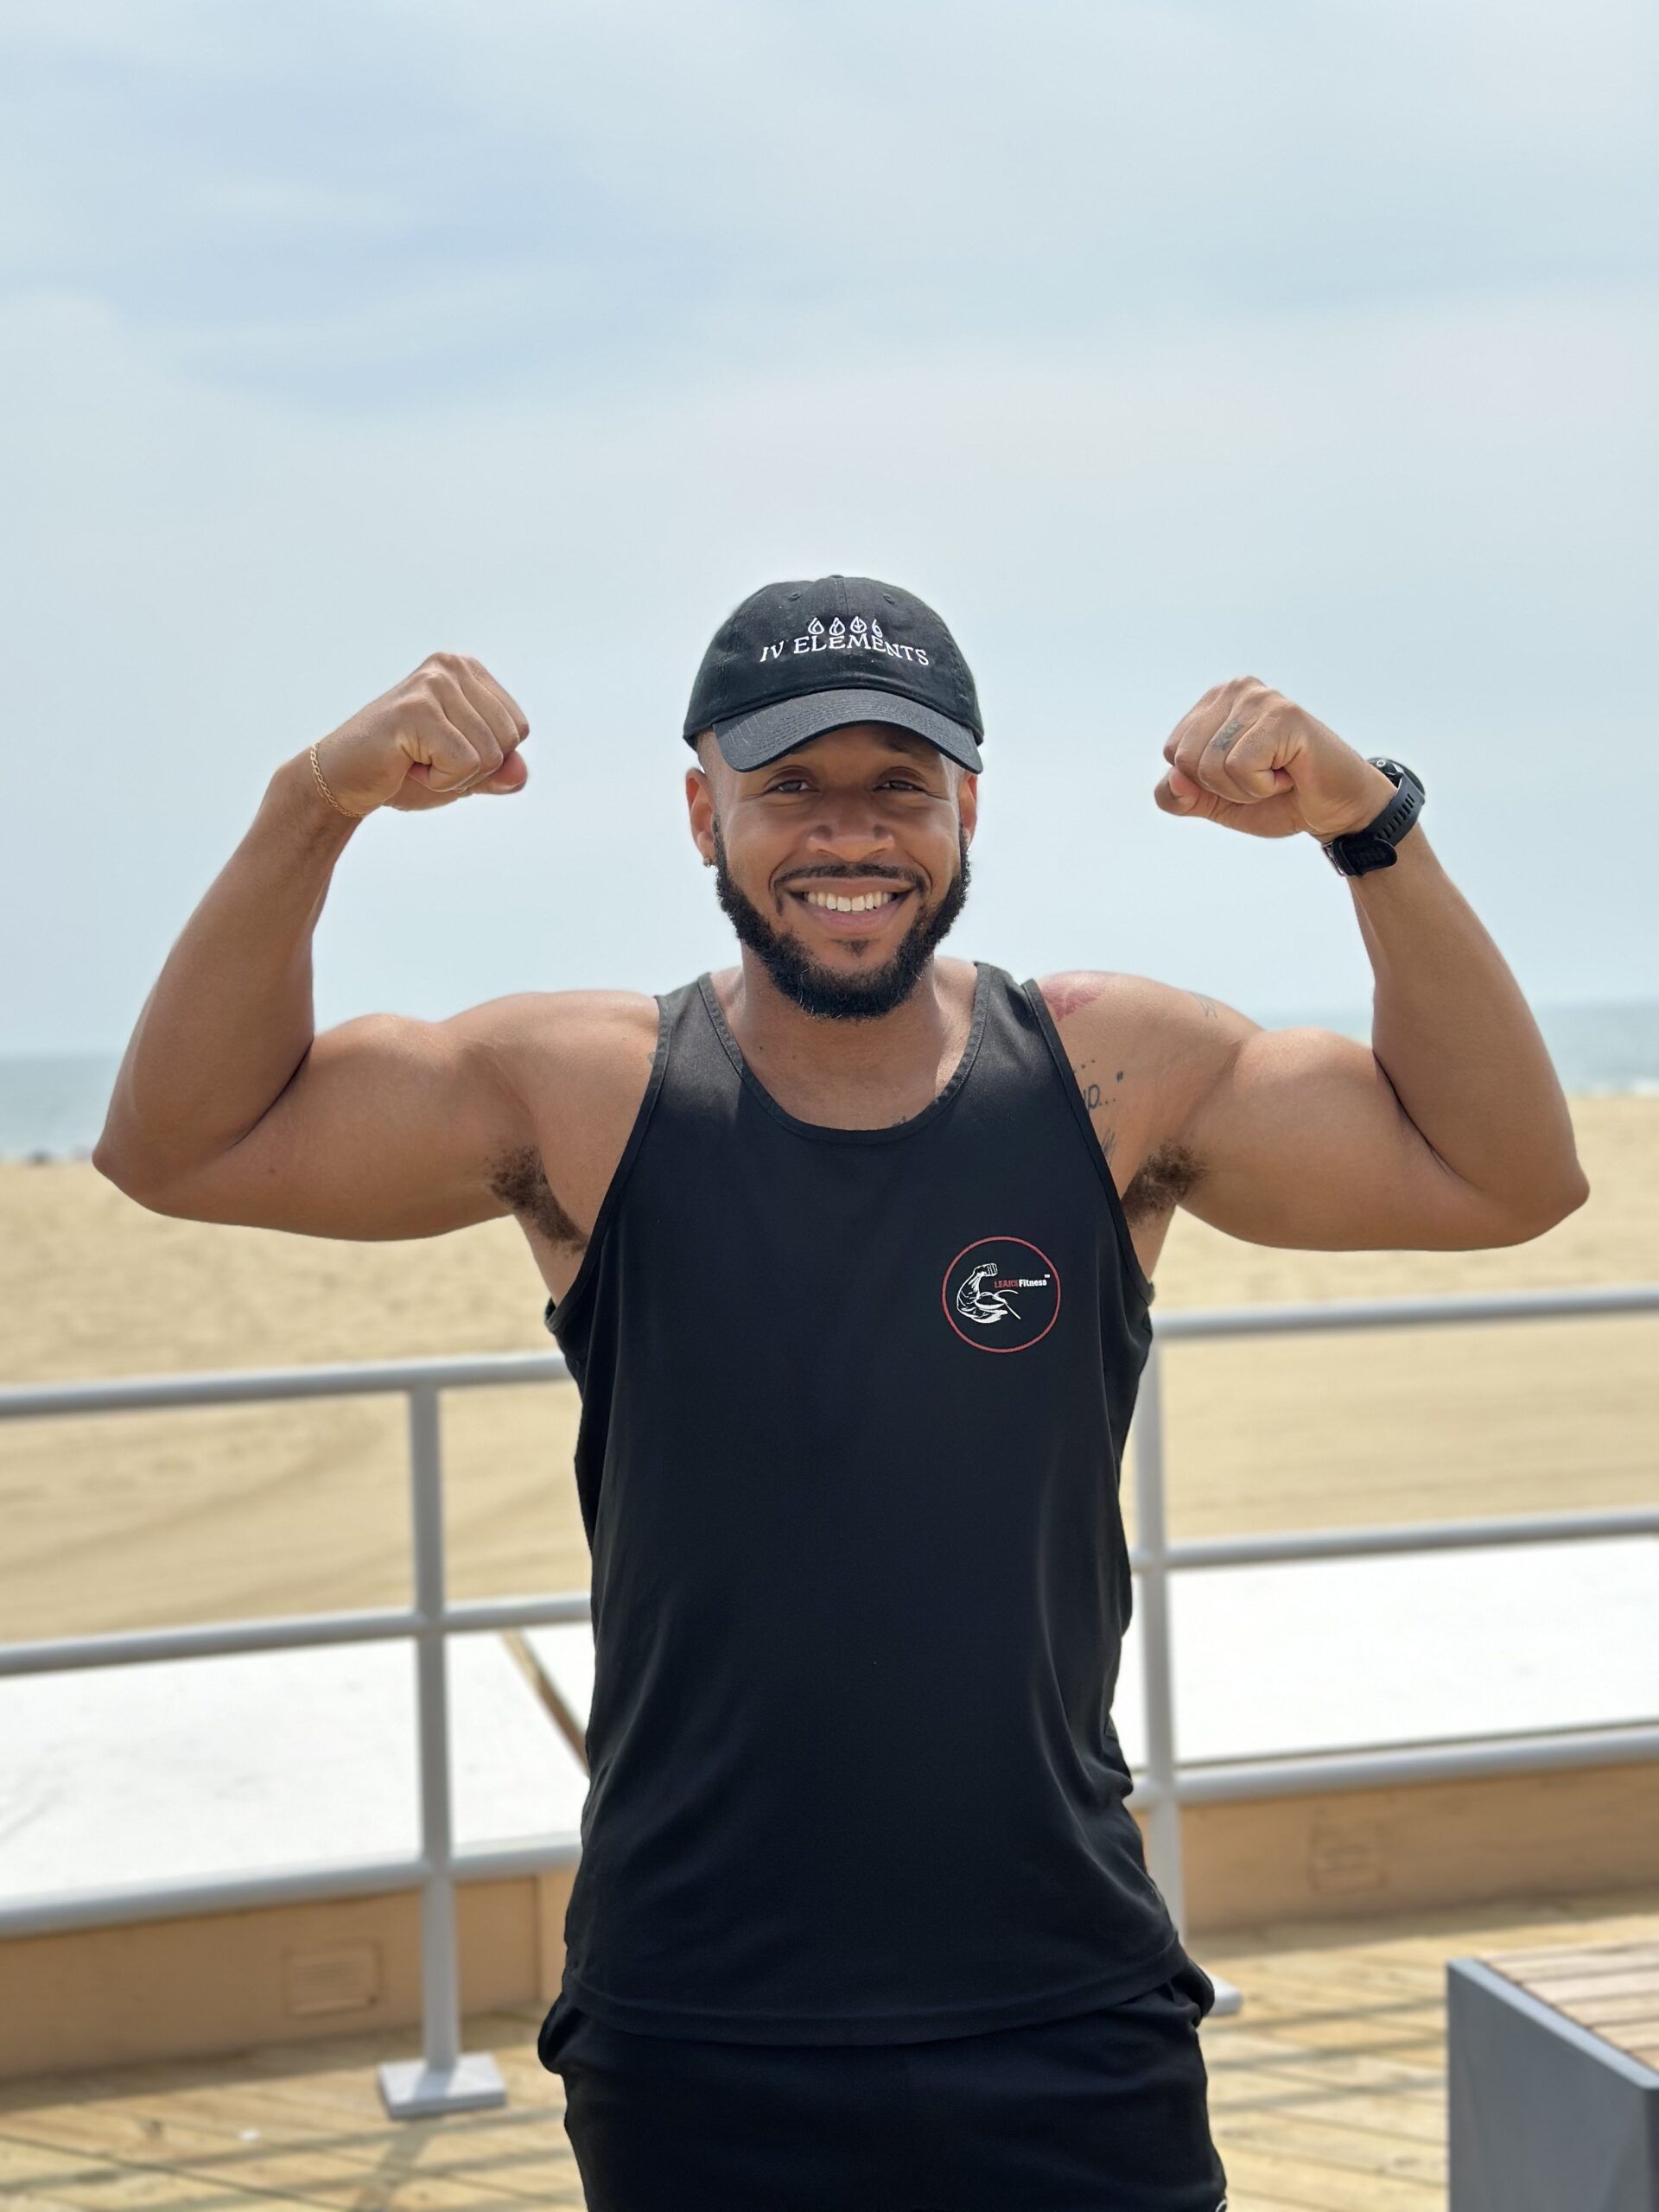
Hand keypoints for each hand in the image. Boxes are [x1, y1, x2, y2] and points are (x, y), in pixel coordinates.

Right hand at [308, 652, 530, 815]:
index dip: (488, 759)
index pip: (519, 728)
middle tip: (427, 759)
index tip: (443, 751)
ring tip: (415, 760)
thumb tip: (521, 772)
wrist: (342, 780)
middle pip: (508, 741)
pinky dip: (439, 781)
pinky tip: (407, 765)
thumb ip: (499, 771)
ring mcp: (433, 684)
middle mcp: (452, 666)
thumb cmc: (403, 771)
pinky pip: (464, 764)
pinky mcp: (417, 709)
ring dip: (453, 777)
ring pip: (488, 756)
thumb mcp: (466, 773)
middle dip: (473, 769)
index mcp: (468, 670)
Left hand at [1153, 677, 1396, 842]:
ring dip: (1246, 788)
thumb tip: (1173, 780)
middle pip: (1185, 759)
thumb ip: (1178, 796)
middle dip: (1223, 787)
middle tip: (1263, 776)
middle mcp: (1234, 690)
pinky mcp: (1282, 715)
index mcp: (1213, 702)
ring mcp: (1259, 698)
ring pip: (1211, 765)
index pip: (1172, 753)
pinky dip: (1262, 785)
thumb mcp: (1214, 803)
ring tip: (1278, 772)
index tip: (1244, 775)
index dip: (1204, 783)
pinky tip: (1289, 772)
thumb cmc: (1277, 799)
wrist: (1334, 809)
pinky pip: (1240, 766)